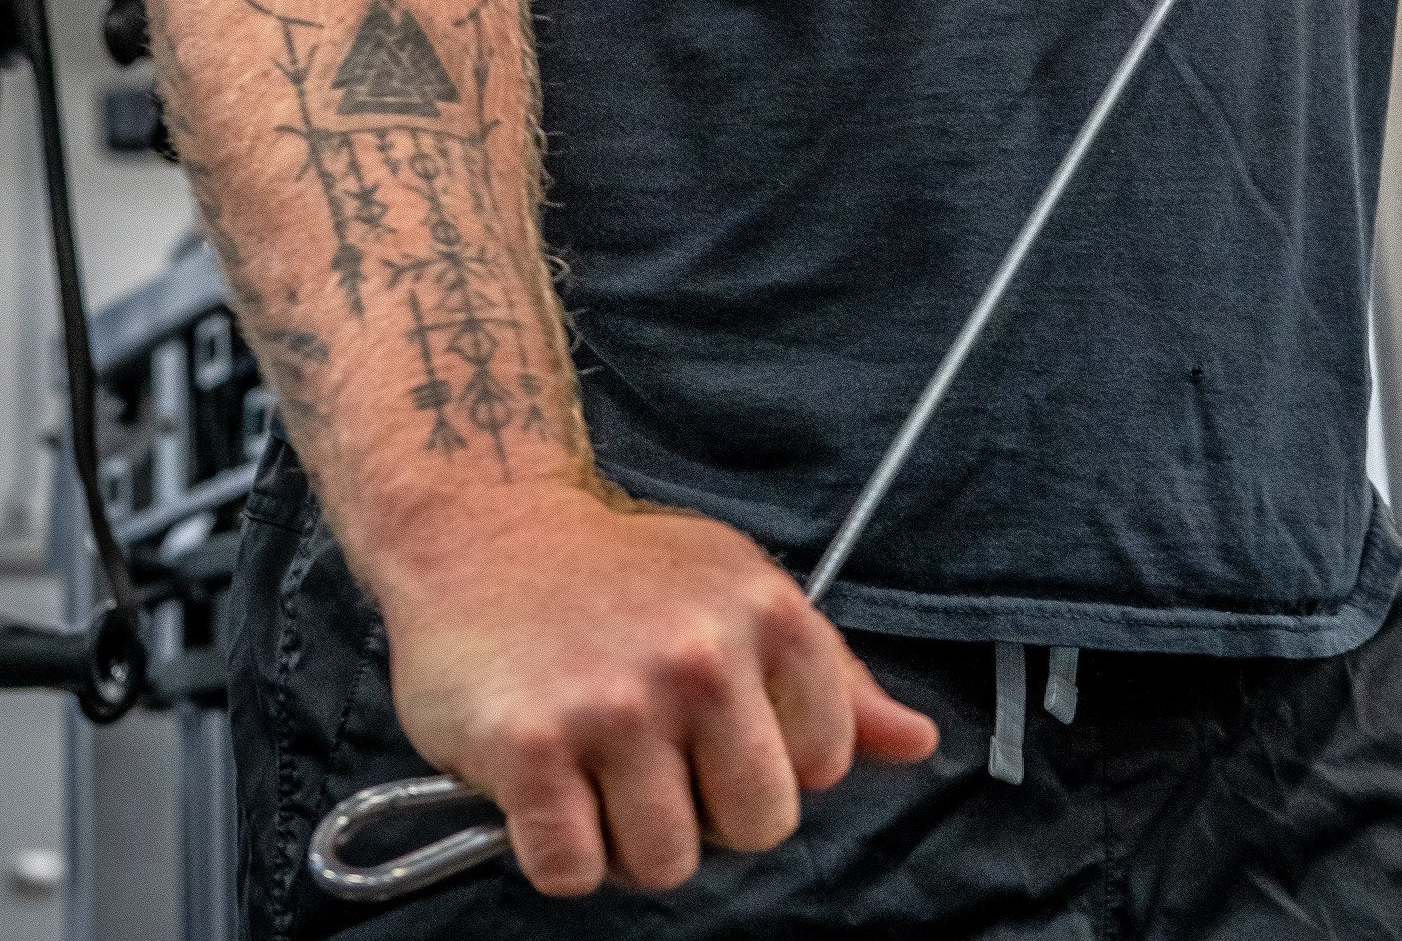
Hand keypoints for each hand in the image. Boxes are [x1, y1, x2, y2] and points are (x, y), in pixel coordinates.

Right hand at [375, 486, 938, 894]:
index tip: (715, 728)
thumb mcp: (738, 593)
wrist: (481, 530)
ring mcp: (616, 704)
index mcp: (766, 614)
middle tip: (652, 756)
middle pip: (757, 827)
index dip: (769, 764)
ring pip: (667, 864)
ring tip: (596, 767)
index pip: (822, 766)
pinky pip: (572, 872)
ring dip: (626, 838)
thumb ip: (831, 679)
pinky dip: (556, 852)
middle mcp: (702, 656)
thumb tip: (919, 743)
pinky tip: (544, 784)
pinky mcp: (532, 747)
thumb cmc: (620, 574)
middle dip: (706, 813)